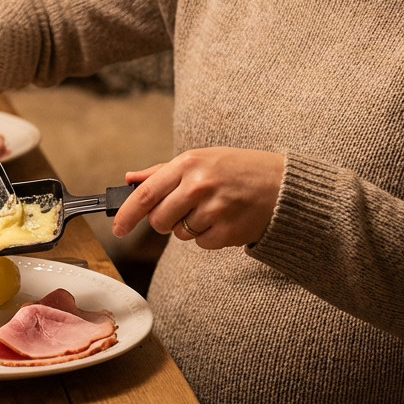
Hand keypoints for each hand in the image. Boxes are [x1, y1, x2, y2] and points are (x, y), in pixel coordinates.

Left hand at [111, 147, 283, 247]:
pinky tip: (226, 220)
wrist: (285, 185)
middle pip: (159, 220)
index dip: (127, 214)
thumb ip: (163, 171)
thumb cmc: (239, 169)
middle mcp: (199, 185)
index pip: (146, 194)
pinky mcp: (228, 231)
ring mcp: (215, 209)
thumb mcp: (202, 159)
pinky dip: (209, 236)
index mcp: (189, 164)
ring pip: (180, 234)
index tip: (118, 229)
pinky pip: (202, 244)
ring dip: (189, 228)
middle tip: (183, 211)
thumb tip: (130, 179)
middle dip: (164, 222)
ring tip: (213, 209)